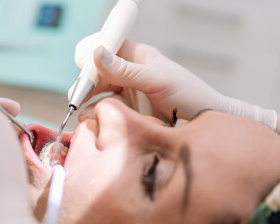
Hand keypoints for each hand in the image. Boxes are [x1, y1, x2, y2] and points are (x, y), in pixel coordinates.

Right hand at [71, 33, 276, 129]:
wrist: (202, 123)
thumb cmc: (188, 95)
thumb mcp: (157, 80)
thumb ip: (126, 70)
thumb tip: (96, 52)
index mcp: (136, 56)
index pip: (107, 45)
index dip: (92, 51)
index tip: (82, 63)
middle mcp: (128, 72)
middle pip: (97, 71)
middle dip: (85, 81)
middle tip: (77, 95)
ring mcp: (126, 91)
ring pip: (97, 92)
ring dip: (87, 100)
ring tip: (83, 111)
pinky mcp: (125, 110)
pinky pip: (104, 108)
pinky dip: (94, 113)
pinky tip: (90, 119)